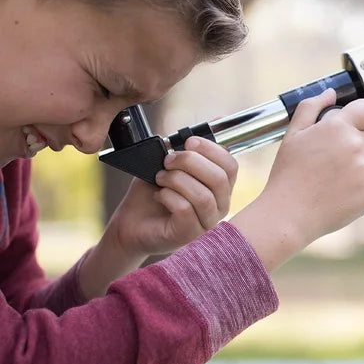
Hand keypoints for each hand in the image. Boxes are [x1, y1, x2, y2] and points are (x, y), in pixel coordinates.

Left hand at [106, 137, 238, 258]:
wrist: (131, 222)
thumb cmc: (152, 194)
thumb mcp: (169, 167)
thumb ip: (185, 151)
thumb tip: (199, 130)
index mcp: (219, 187)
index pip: (231, 166)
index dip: (212, 149)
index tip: (188, 141)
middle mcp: (219, 206)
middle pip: (220, 179)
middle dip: (190, 161)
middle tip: (167, 160)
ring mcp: (206, 222)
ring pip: (203, 196)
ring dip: (176, 180)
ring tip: (160, 178)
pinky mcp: (189, 233)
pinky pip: (185, 209)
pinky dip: (167, 196)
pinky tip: (158, 195)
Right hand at [231, 88, 363, 270]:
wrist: (290, 214)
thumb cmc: (288, 175)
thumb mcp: (293, 134)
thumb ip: (312, 107)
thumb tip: (331, 93)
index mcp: (338, 126)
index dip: (362, 117)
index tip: (356, 126)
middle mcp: (356, 145)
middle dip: (357, 147)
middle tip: (332, 164)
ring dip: (358, 169)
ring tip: (332, 181)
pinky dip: (361, 189)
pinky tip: (340, 193)